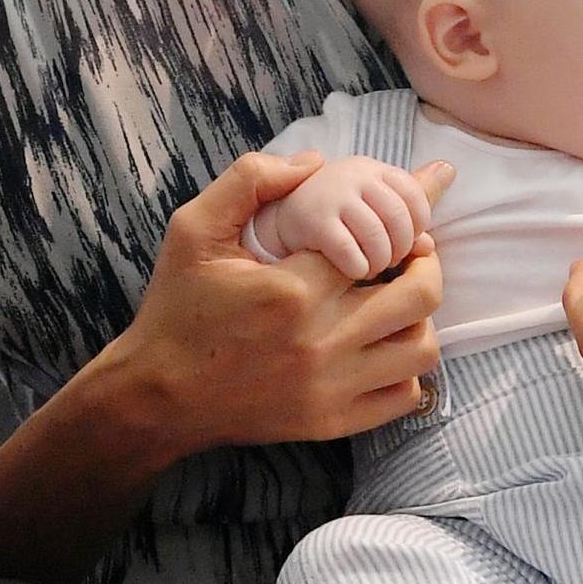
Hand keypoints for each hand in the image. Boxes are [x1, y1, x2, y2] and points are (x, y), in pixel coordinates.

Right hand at [106, 150, 452, 458]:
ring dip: (419, 317)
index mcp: (292, 289)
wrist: (158, 395)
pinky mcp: (332, 422)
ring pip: (422, 349)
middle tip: (408, 253)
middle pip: (419, 294)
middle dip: (424, 262)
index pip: (381, 242)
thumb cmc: (177, 308)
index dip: (402, 223)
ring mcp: (330, 388)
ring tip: (395, 300)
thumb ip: (250, 180)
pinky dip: (407, 369)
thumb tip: (315, 161)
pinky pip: (404, 396)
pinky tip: (381, 347)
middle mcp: (320, 341)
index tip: (407, 215)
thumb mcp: (193, 229)